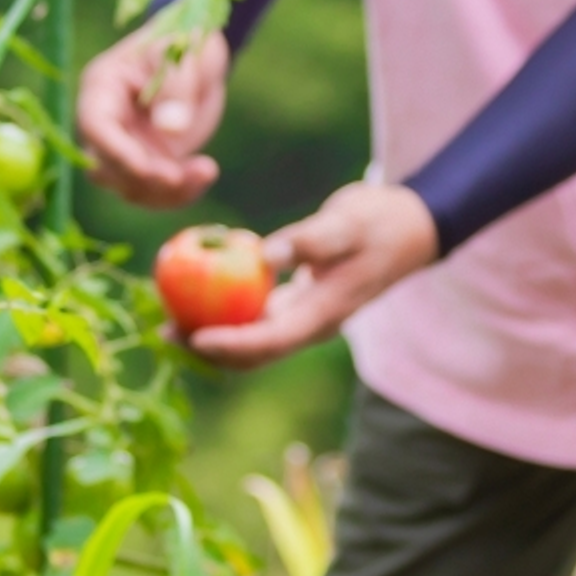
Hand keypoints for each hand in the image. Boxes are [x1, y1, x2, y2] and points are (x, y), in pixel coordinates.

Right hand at [77, 22, 228, 208]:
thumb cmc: (187, 40)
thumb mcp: (186, 52)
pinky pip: (157, 190)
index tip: (147, 168)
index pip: (95, 127)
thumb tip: (170, 130)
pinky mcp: (150, 161)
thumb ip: (177, 86)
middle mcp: (107, 122)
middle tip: (183, 175)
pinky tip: (206, 172)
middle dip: (143, 179)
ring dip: (165, 192)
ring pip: (131, 186)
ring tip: (205, 171)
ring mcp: (127, 145)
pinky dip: (180, 192)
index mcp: (102, 87)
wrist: (200, 53)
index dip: (116, 152)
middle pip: (107, 167)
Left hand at [182, 179, 439, 369]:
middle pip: (253, 353)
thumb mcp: (347, 224)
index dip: (230, 346)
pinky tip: (195, 291)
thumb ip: (307, 241)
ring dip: (210, 335)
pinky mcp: (297, 302)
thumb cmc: (380, 222)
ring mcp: (304, 316)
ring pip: (251, 340)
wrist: (410, 227)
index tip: (194, 338)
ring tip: (168, 319)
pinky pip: (255, 315)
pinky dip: (224, 310)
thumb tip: (261, 255)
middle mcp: (311, 324)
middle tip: (165, 332)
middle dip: (207, 351)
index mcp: (324, 315)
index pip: (270, 343)